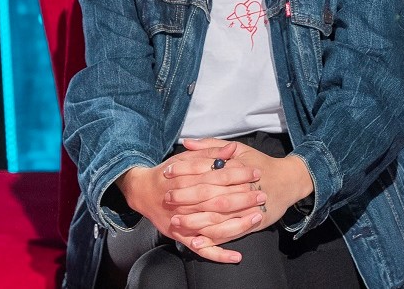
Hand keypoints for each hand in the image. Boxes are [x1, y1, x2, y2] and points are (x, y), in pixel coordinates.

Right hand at [116, 143, 263, 262]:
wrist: (142, 191)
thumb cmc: (167, 174)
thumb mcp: (186, 159)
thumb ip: (209, 153)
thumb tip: (231, 148)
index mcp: (186, 180)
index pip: (216, 177)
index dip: (237, 174)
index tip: (255, 172)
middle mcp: (185, 203)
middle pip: (217, 201)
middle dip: (242, 198)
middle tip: (261, 194)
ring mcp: (184, 222)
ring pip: (213, 226)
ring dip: (237, 223)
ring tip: (257, 216)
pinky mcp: (183, 237)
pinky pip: (203, 249)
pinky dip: (219, 254)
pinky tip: (236, 256)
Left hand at [168, 138, 313, 249]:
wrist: (288, 181)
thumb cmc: (260, 164)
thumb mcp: (239, 149)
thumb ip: (212, 146)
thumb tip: (186, 142)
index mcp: (237, 167)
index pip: (206, 169)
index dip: (185, 171)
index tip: (167, 172)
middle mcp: (241, 188)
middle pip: (210, 195)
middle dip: (187, 198)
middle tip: (167, 199)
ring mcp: (247, 208)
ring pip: (218, 217)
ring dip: (195, 221)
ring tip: (176, 222)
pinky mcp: (252, 223)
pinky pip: (230, 233)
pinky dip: (213, 239)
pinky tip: (197, 241)